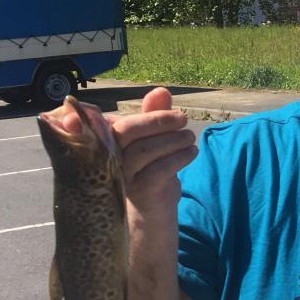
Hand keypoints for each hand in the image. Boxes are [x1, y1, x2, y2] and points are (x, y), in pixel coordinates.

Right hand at [60, 87, 196, 210]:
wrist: (154, 208)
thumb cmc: (152, 167)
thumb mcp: (155, 139)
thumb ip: (156, 115)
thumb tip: (161, 90)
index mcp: (109, 140)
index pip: (118, 119)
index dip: (149, 114)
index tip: (176, 114)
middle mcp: (109, 157)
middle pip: (127, 131)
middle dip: (158, 120)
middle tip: (183, 119)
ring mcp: (122, 176)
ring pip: (144, 150)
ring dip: (174, 139)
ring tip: (190, 138)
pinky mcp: (139, 192)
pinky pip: (158, 170)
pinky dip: (180, 157)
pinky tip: (191, 153)